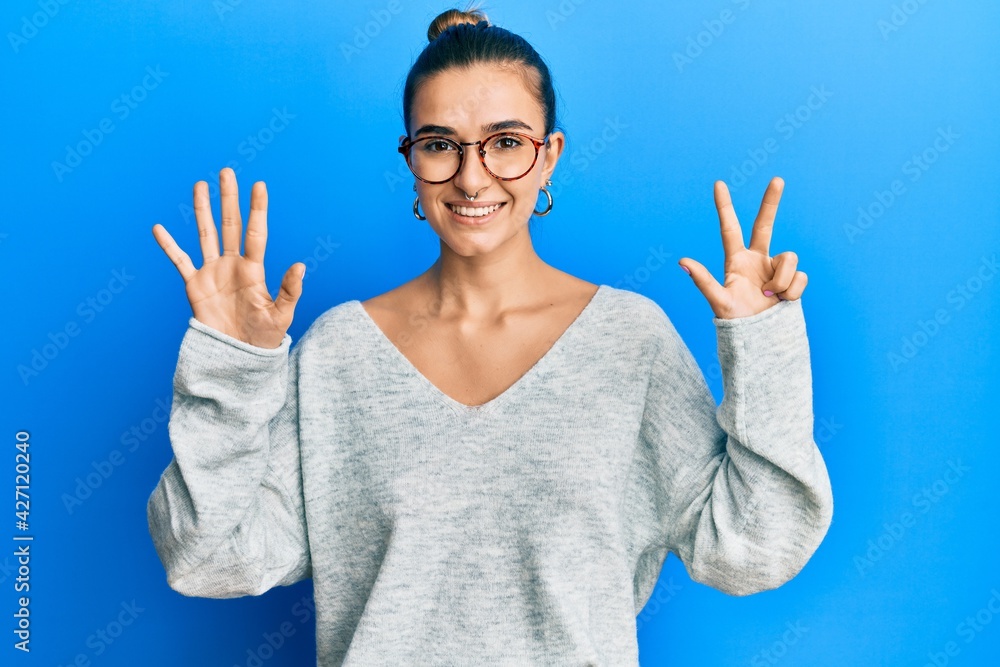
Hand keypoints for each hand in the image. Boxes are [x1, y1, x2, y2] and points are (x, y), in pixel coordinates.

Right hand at [151, 167, 305, 348]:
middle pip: (229, 225)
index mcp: (254, 270)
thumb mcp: (282, 315)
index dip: (257, 209)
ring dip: (202, 210)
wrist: (241, 358)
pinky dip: (169, 246)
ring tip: (200, 185)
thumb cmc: (265, 339)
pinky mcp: (195, 287)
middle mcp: (233, 265)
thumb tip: (300, 265)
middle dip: (228, 199)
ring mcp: (213, 274)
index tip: (259, 185)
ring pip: (206, 234)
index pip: (256, 232)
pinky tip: (159, 228)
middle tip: (227, 171)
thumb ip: (290, 290)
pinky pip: (180, 261)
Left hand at [678, 176, 806, 319]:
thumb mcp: (718, 301)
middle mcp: (757, 260)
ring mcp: (776, 269)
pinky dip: (792, 291)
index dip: (724, 207)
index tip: (718, 184)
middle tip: (777, 179)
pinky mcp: (794, 281)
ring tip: (769, 299)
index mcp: (736, 261)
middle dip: (771, 202)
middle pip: (765, 224)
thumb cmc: (736, 323)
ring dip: (781, 280)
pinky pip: (801, 276)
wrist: (761, 342)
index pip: (729, 229)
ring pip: (789, 257)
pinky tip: (782, 303)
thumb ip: (703, 280)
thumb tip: (682, 261)